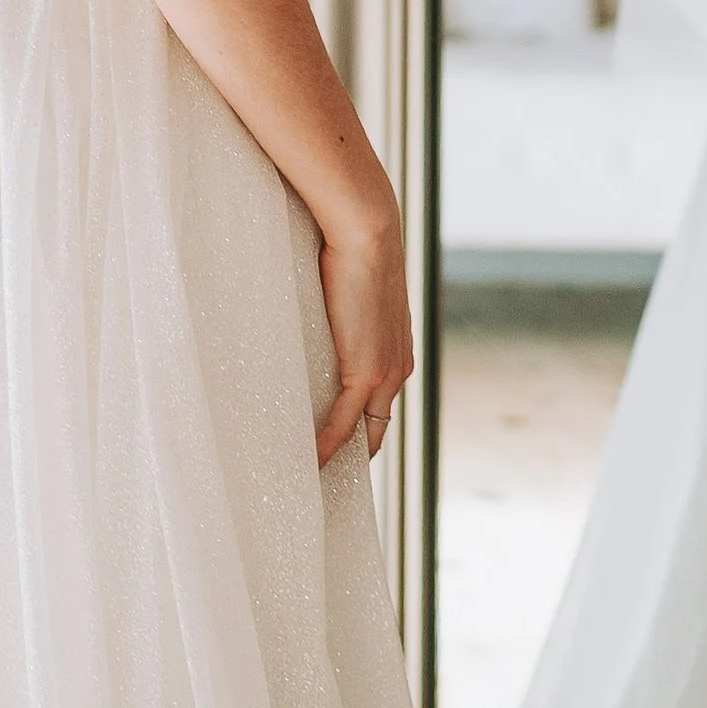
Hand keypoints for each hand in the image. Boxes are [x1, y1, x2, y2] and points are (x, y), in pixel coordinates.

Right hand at [316, 207, 413, 465]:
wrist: (369, 232)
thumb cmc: (353, 249)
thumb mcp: (351, 292)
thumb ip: (340, 312)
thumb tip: (312, 311)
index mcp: (397, 352)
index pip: (379, 407)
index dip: (360, 430)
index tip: (336, 447)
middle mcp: (397, 369)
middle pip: (375, 428)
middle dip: (352, 453)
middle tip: (321, 474)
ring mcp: (386, 374)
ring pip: (363, 431)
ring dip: (338, 454)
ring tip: (310, 475)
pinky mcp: (366, 372)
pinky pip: (345, 423)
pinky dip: (327, 445)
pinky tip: (309, 461)